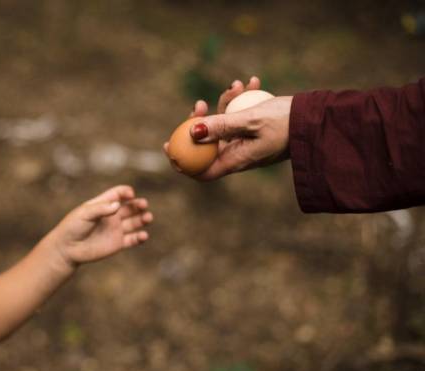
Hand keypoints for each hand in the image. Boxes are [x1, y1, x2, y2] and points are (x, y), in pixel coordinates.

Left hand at [49, 185, 151, 269]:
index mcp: (103, 204)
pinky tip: (143, 236)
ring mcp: (116, 229)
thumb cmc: (72, 227)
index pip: (118, 194)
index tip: (130, 194)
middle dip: (139, 204)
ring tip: (148, 218)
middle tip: (143, 205)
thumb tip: (117, 205)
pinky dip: (140, 237)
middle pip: (130, 207)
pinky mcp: (118, 243)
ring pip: (135, 222)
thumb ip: (101, 209)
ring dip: (143, 219)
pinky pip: (133, 239)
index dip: (126, 192)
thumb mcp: (84, 214)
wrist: (67, 248)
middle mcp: (112, 215)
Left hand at [163, 76, 292, 180]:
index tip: (168, 144)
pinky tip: (252, 82)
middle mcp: (239, 154)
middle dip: (201, 122)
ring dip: (227, 103)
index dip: (182, 161)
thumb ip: (220, 126)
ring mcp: (248, 142)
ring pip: (225, 124)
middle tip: (199, 104)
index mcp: (236, 161)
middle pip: (208, 144)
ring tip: (238, 84)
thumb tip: (190, 132)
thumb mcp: (250, 121)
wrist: (320, 119)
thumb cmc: (287, 122)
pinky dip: (243, 100)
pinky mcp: (257, 129)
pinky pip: (242, 116)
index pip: (200, 170)